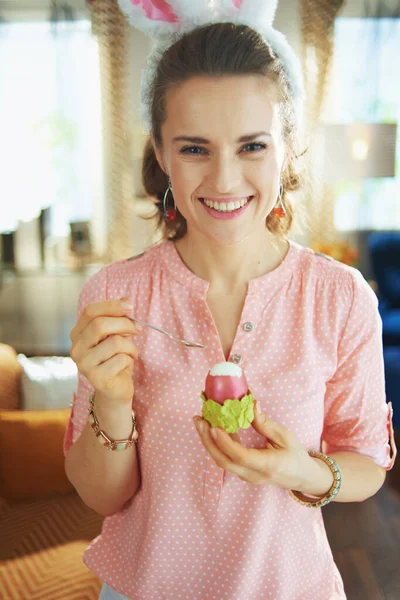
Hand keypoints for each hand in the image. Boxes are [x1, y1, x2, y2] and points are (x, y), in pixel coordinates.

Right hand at [70, 297, 141, 408]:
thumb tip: (126, 301)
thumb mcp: (116, 335)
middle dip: (125, 324)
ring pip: (114, 342)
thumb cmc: (115, 359)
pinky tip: (126, 365)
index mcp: (78, 333)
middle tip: (138, 329)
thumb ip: (117, 319)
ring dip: (130, 346)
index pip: (90, 311)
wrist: (115, 390)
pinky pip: (121, 359)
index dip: (111, 305)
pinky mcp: (96, 378)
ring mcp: (84, 364)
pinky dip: (130, 359)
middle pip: (100, 325)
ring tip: (131, 352)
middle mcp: (77, 348)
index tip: (129, 305)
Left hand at [193, 400, 314, 490]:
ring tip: (200, 422)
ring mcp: (247, 477)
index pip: (241, 457)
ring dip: (208, 442)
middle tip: (199, 420)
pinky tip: (212, 429)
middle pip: (224, 462)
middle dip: (208, 441)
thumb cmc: (296, 456)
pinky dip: (216, 445)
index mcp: (268, 466)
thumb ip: (265, 423)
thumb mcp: (285, 436)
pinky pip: (226, 460)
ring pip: (222, 462)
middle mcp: (254, 475)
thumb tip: (250, 404)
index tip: (213, 426)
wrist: (302, 477)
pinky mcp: (243, 473)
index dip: (225, 442)